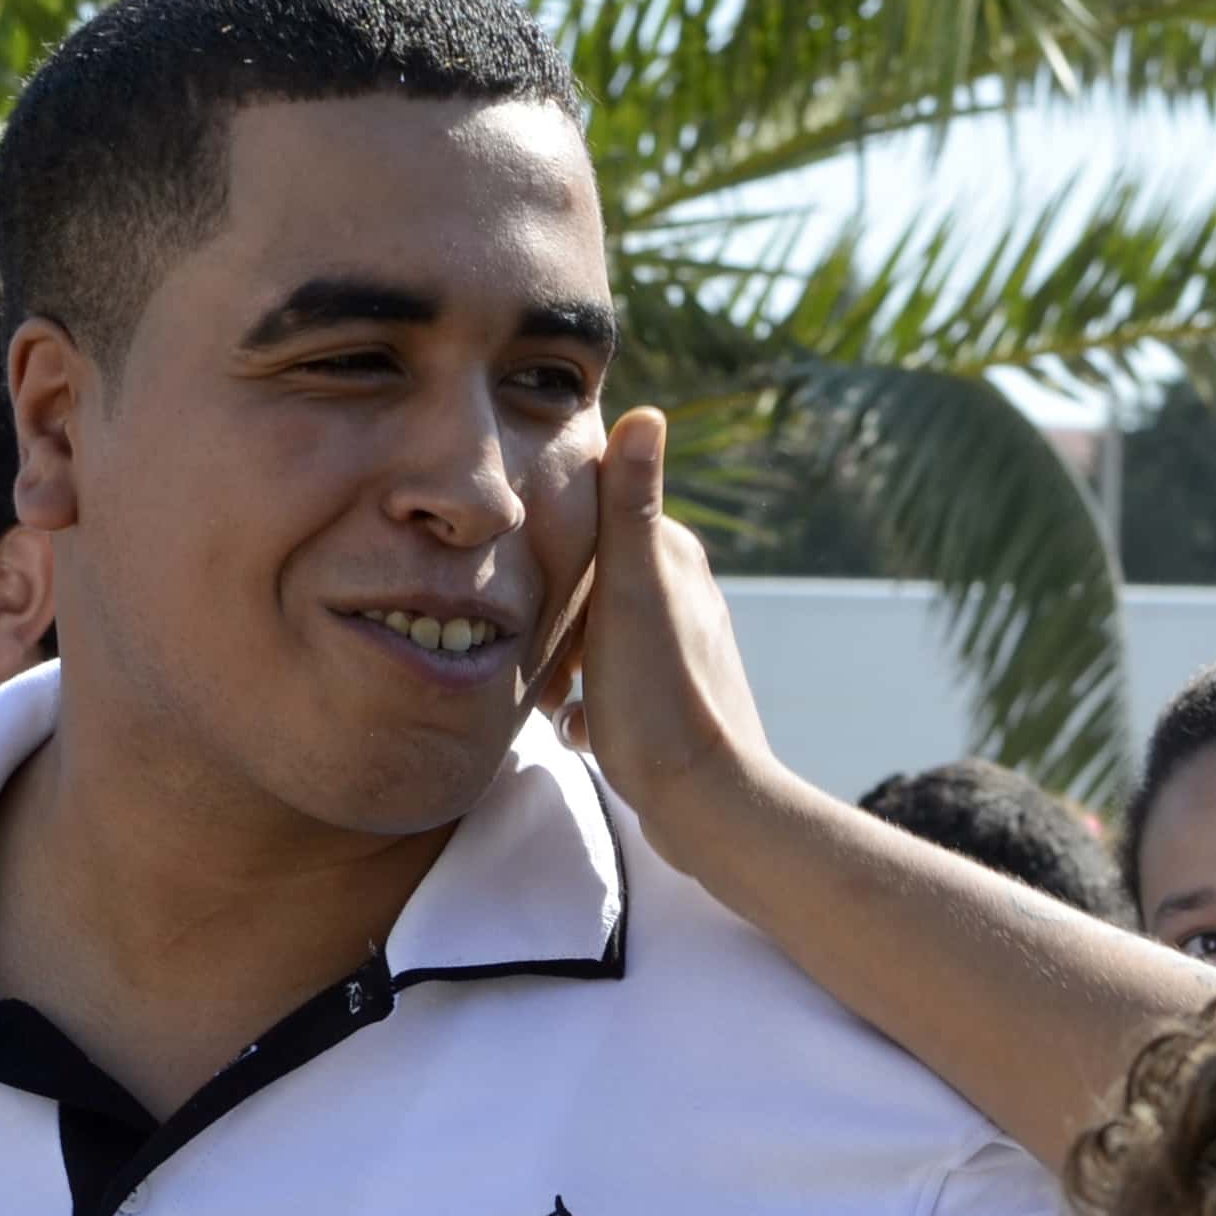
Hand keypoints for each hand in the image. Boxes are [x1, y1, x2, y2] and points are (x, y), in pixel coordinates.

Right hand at [557, 409, 783, 867]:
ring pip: (597, 635)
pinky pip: (609, 688)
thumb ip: (632, 507)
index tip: (512, 563)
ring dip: (563, 659)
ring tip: (543, 690)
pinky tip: (572, 726)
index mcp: (673, 559)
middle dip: (552, 606)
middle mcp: (683, 597)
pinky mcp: (669, 702)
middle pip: (592, 580)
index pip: (601, 517)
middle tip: (518, 637)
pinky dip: (585, 704)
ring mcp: (677, 652)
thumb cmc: (657, 696)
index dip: (553, 538)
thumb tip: (646, 413)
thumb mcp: (631, 593)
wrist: (703, 801)